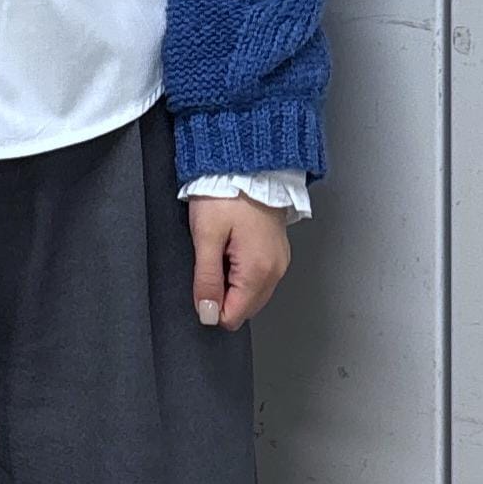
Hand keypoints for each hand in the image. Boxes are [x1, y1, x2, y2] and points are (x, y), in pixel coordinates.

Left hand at [186, 194, 290, 329]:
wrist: (249, 166)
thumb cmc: (226, 195)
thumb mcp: (206, 237)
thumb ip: (206, 280)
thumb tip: (207, 313)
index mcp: (258, 272)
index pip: (233, 317)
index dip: (210, 305)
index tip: (203, 279)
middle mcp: (275, 272)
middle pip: (244, 309)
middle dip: (223, 295)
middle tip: (213, 260)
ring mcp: (279, 263)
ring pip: (251, 295)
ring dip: (232, 283)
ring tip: (223, 250)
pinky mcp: (278, 254)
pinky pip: (259, 278)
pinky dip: (242, 272)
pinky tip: (234, 247)